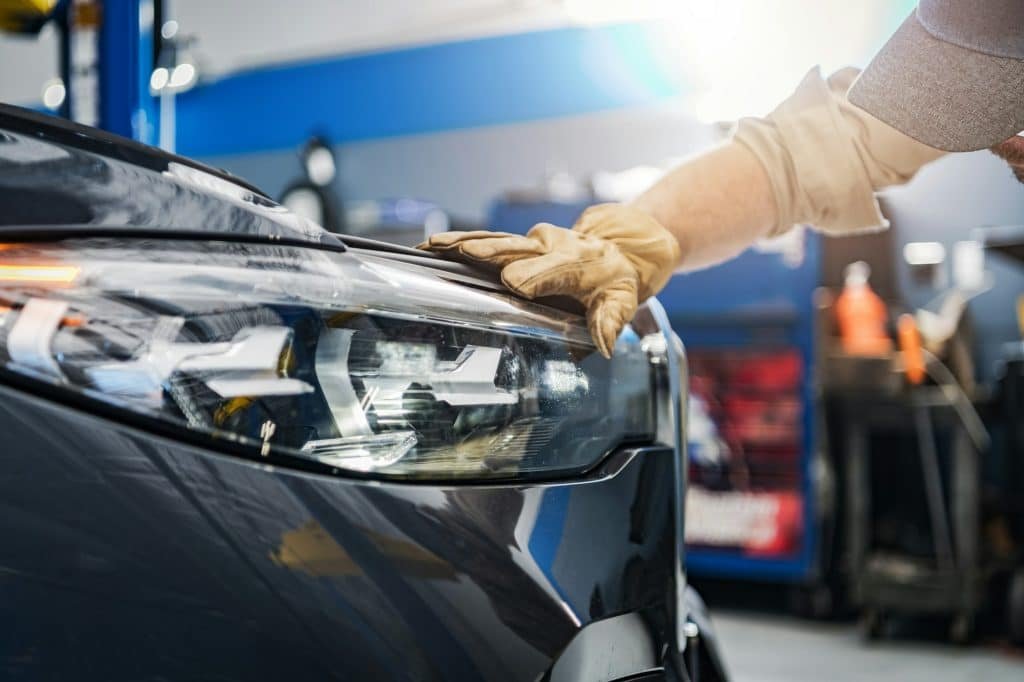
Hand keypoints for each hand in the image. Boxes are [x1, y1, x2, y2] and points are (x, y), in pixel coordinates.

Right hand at [419, 203, 680, 357]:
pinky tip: (430, 245)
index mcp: (575, 266)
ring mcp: (530, 243)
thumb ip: (609, 322)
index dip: (534, 276)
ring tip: (431, 246)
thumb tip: (605, 346)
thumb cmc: (616, 281)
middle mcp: (549, 248)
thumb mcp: (621, 302)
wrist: (619, 246)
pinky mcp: (517, 242)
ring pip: (494, 241)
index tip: (515, 283)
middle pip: (516, 250)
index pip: (552, 271)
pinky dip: (457, 242)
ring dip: (463, 243)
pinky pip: (486, 240)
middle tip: (461, 253)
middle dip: (489, 252)